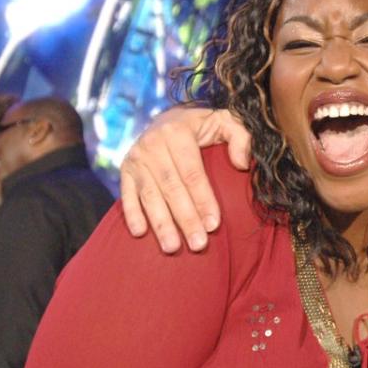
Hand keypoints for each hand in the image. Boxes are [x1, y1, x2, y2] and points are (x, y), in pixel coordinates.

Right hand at [120, 107, 250, 252]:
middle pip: (171, 188)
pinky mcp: (125, 170)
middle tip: (198, 244)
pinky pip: (127, 195)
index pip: (192, 173)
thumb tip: (242, 163)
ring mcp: (136, 158)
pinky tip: (140, 234)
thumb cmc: (203, 127)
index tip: (214, 224)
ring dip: (161, 224)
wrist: (167, 119)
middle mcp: (152, 144)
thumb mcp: (225, 121)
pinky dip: (132, 214)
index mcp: (177, 132)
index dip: (203, 200)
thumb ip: (240, 135)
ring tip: (173, 247)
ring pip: (149, 195)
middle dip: (185, 219)